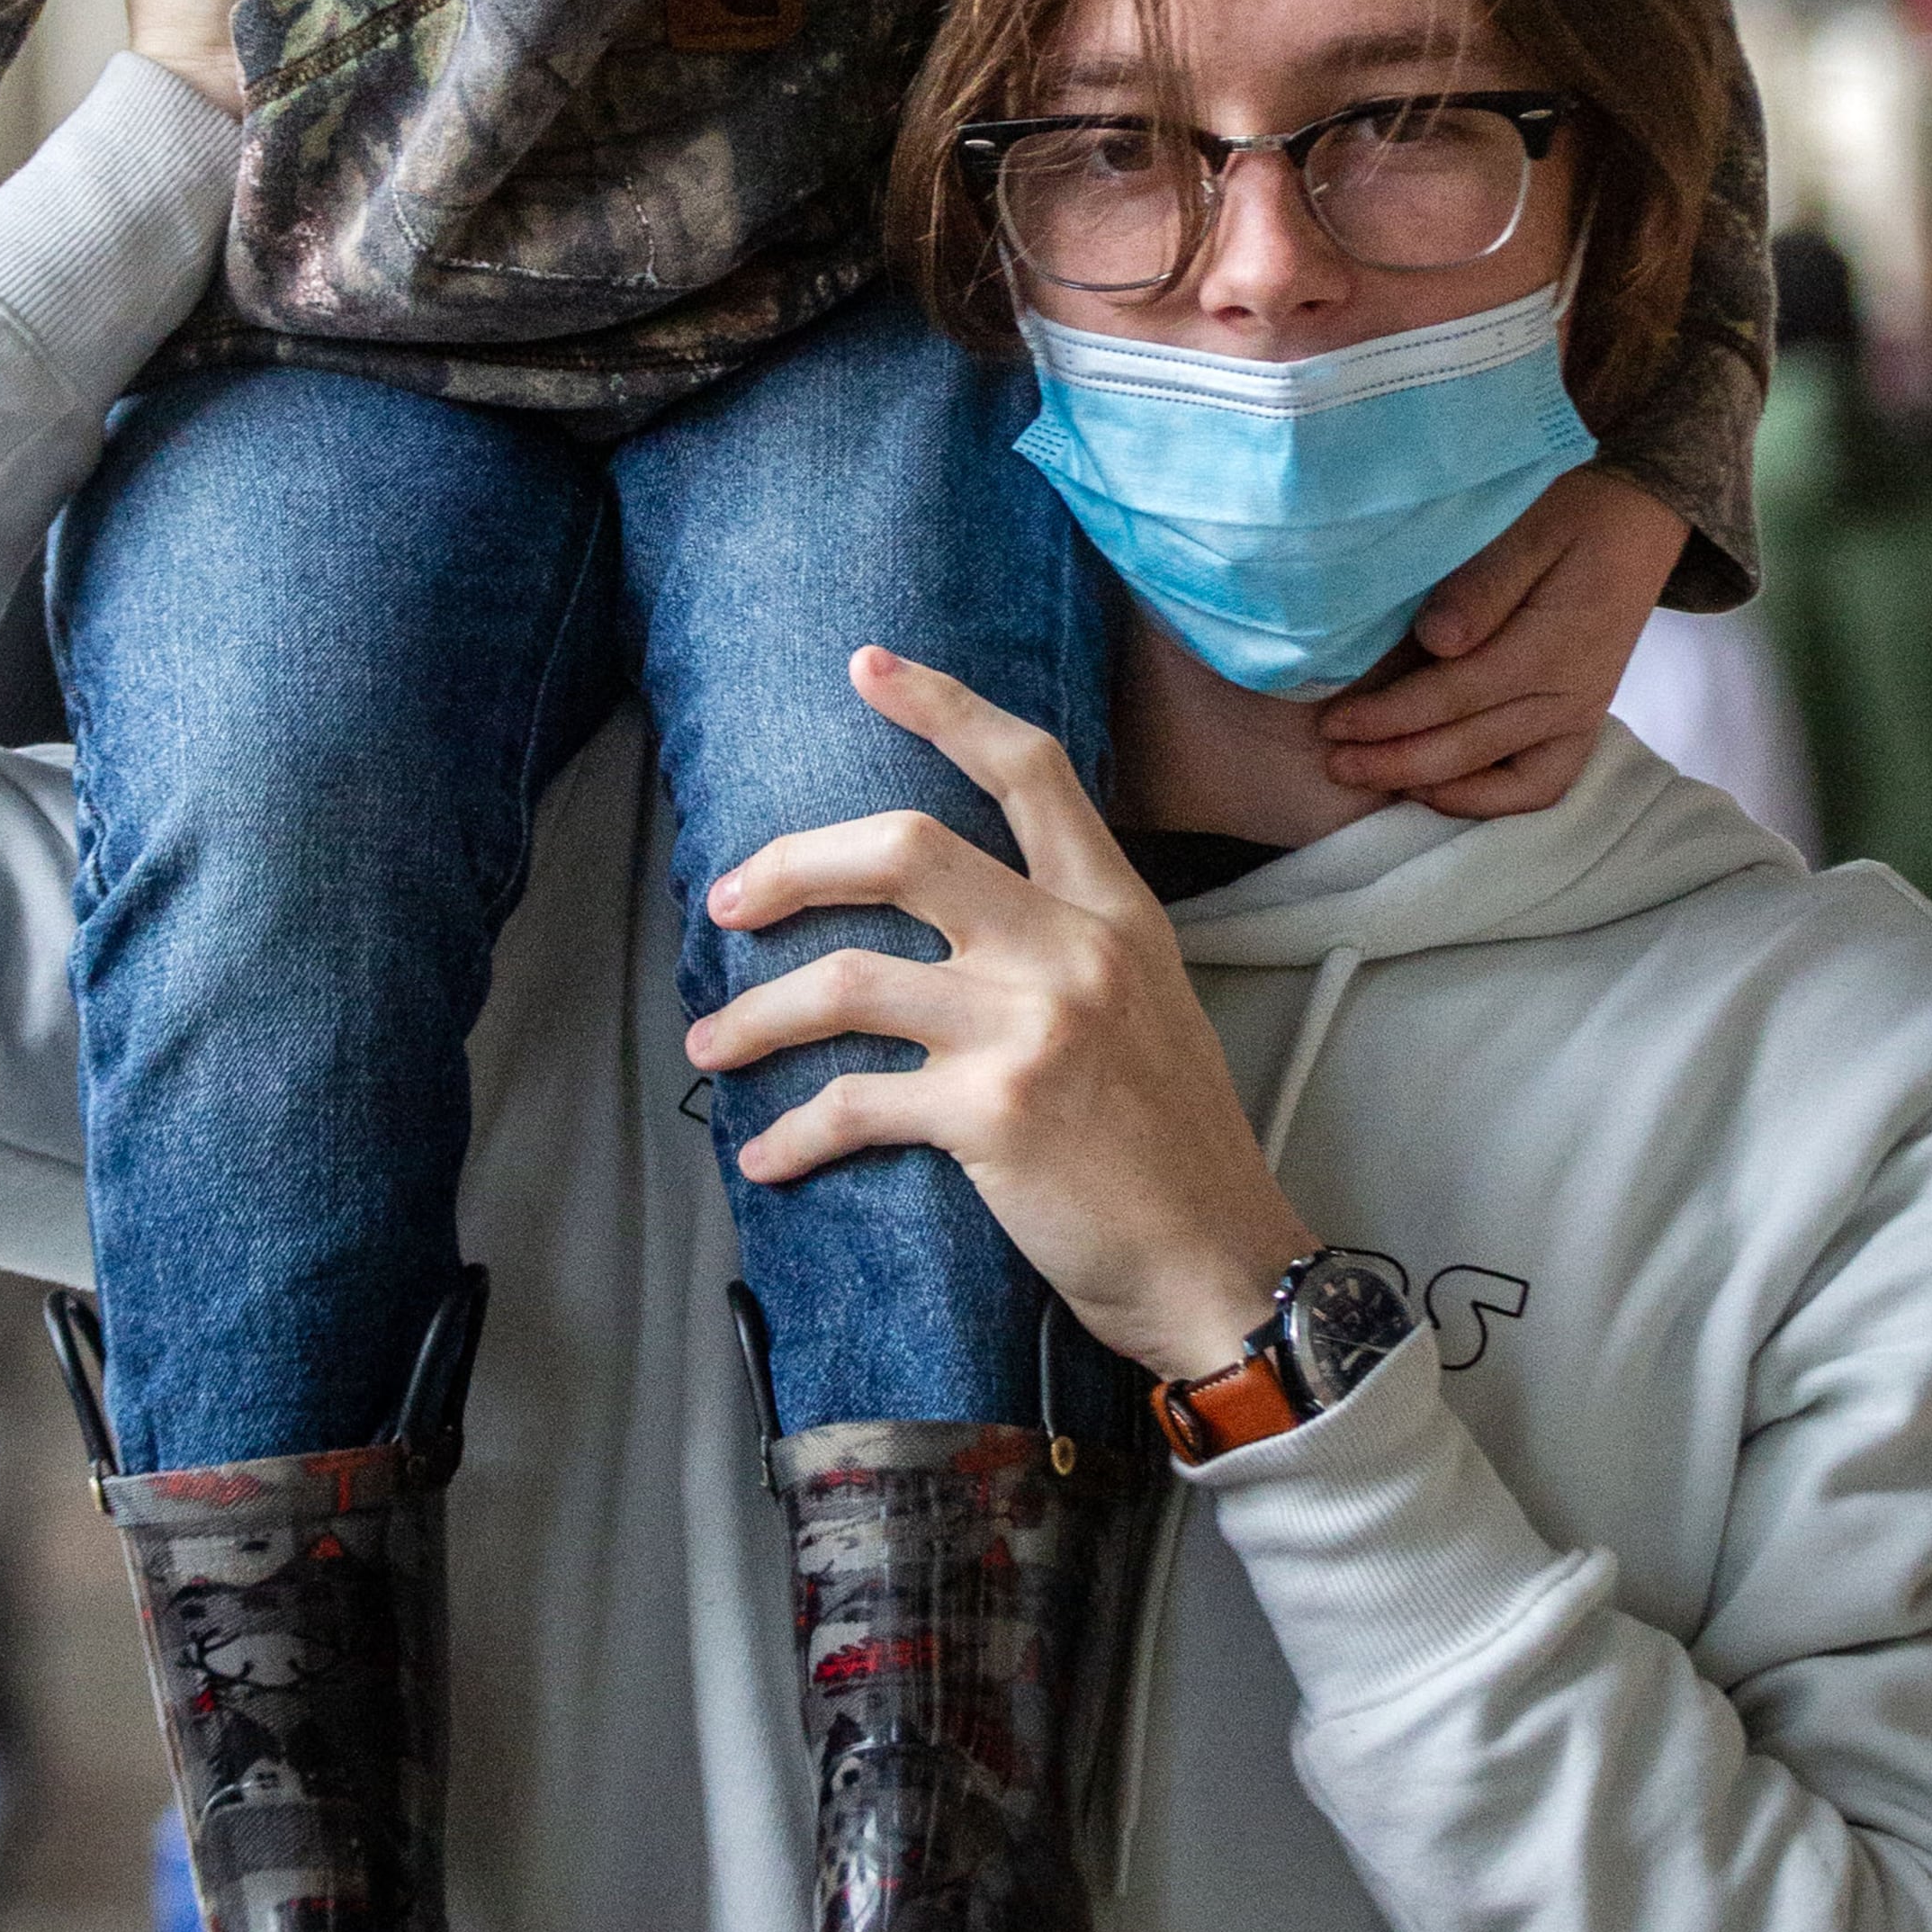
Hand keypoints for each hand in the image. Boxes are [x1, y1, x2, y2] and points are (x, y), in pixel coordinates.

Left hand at [692, 650, 1308, 1390]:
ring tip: (712, 1044)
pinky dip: (792, 1135)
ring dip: (755, 1016)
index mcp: (1115, 910)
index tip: (867, 665)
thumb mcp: (1150, 1002)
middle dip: (790, 864)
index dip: (942, 705)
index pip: (1028, 770)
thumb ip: (1065, 940)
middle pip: (899, 848)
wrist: (1220, 1266)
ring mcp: (1028, 1027)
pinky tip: (766, 1158)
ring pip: (844, 980)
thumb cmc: (1175, 1147)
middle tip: (727, 900)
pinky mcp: (989, 1115)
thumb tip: (951, 917)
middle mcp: (1070, 949)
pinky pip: (851, 1104)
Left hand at [1315, 464, 1685, 818]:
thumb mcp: (1527, 532)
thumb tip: (1436, 640)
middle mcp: (1568, 696)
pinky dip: (1489, 798)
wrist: (1640, 523)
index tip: (1333, 724)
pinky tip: (1437, 790)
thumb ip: (1483, 588)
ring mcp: (1579, 717)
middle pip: (1468, 747)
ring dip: (1435, 788)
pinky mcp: (1581, 725)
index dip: (1388, 716)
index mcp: (1550, 647)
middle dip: (1394, 762)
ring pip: (1504, 782)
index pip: (1452, 696)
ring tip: (1376, 782)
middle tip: (1335, 764)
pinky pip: (1540, 785)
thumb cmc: (1574, 517)